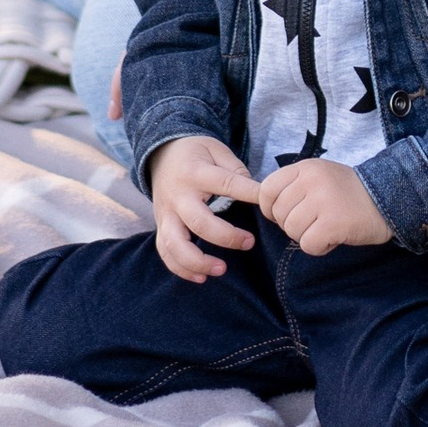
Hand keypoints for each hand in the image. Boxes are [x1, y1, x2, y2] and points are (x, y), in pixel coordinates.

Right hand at [150, 137, 258, 284]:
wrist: (160, 155)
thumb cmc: (195, 153)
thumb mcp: (215, 149)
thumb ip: (235, 168)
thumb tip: (257, 192)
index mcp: (195, 172)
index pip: (225, 184)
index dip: (248, 194)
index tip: (267, 204)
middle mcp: (178, 195)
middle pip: (199, 222)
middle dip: (225, 237)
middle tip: (249, 243)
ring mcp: (166, 213)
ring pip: (175, 244)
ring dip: (198, 262)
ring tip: (222, 270)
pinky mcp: (160, 226)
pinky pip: (165, 252)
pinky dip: (180, 269)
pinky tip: (201, 278)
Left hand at [256, 156, 391, 255]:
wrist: (389, 198)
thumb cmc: (349, 193)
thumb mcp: (319, 177)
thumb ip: (293, 187)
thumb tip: (265, 207)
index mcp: (306, 167)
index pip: (266, 189)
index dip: (271, 208)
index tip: (288, 213)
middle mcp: (312, 180)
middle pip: (279, 214)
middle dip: (293, 224)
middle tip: (316, 221)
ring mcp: (323, 200)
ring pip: (292, 230)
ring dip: (307, 236)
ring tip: (327, 227)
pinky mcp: (333, 222)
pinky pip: (308, 244)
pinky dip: (319, 247)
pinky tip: (333, 238)